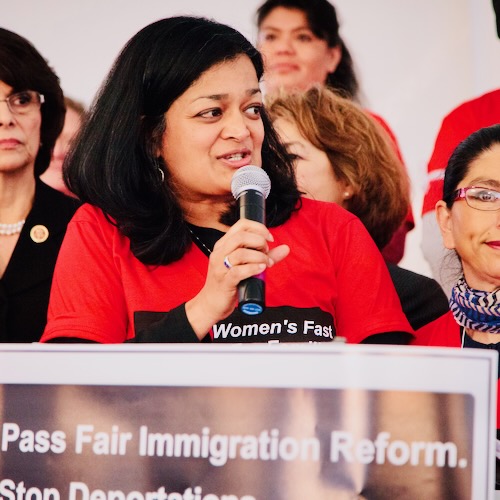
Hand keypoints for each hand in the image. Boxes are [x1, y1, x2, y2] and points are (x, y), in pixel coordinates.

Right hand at [186, 219, 288, 337]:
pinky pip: (238, 271)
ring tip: (266, 264)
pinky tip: (261, 269)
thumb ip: (265, 256)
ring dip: (259, 257)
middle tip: (267, 253)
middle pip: (241, 236)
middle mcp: (220, 253)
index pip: (241, 225)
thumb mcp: (245, 265)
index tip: (270, 238)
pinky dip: (253, 268)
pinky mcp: (224, 282)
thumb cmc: (229, 283)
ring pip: (240, 253)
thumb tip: (286, 248)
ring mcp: (220, 267)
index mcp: (224, 245)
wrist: (211, 304)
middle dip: (260, 242)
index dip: (259, 228)